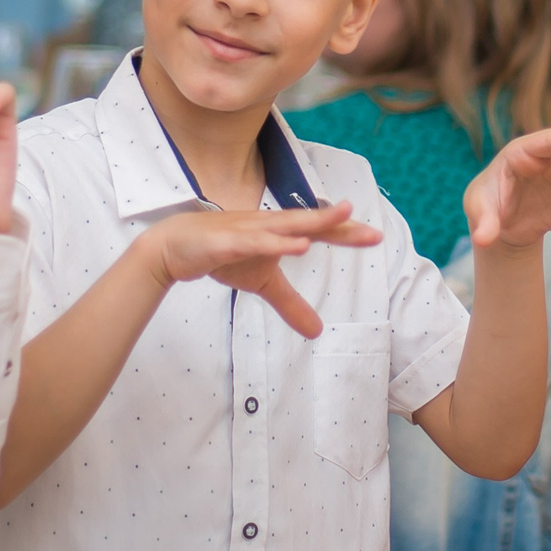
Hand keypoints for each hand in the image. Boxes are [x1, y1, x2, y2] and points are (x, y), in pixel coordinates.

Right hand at [136, 203, 381, 338]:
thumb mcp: (262, 283)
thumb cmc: (223, 255)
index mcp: (279, 233)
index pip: (318, 231)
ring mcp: (247, 231)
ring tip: (338, 218)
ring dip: (309, 223)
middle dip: (338, 224)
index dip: (345, 234)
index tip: (376, 238)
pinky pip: (251, 242)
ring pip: (283, 226)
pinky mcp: (225, 242)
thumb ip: (291, 304)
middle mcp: (267, 226)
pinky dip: (271, 243)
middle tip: (371, 230)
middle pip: (308, 223)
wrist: (174, 247)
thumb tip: (318, 331)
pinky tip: (291, 245)